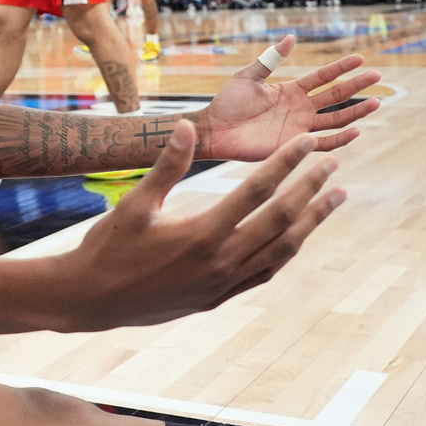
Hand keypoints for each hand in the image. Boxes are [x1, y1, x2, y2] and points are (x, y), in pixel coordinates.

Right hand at [51, 120, 341, 330]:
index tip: (308, 144)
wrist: (91, 299)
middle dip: (310, 189)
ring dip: (310, 222)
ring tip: (332, 199)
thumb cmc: (107, 247)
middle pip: (280, 220)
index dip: (286, 163)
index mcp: (201, 234)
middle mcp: (219, 262)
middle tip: (333, 166)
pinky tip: (294, 238)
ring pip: (280, 250)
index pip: (257, 191)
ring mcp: (222, 284)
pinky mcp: (216, 298)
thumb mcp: (134, 203)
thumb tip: (185, 125)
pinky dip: (284, 252)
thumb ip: (166, 166)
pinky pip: (263, 273)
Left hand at [203, 35, 380, 160]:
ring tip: (376, 102)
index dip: (341, 68)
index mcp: (290, 91)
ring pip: (335, 119)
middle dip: (356, 86)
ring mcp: (298, 127)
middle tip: (377, 76)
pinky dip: (339, 139)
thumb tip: (291, 37)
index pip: (322, 78)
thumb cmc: (227, 103)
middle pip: (335, 96)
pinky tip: (356, 131)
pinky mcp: (292, 145)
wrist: (214, 130)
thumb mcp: (248, 77)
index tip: (360, 59)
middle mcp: (299, 109)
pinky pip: (322, 143)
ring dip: (355, 112)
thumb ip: (270, 59)